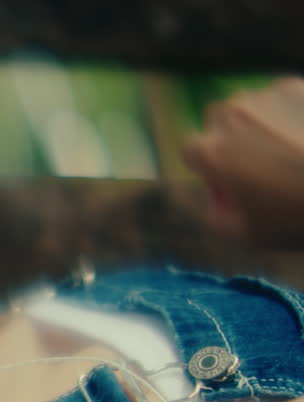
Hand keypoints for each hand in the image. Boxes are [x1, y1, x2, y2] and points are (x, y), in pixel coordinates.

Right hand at [183, 77, 303, 244]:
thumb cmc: (299, 214)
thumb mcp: (250, 235)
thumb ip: (218, 217)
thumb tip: (218, 200)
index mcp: (211, 150)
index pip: (190, 151)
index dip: (209, 170)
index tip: (233, 186)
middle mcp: (232, 113)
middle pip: (219, 121)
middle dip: (233, 139)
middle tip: (264, 166)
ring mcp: (269, 93)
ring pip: (257, 107)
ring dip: (266, 125)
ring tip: (296, 152)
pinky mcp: (302, 84)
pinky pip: (291, 99)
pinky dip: (297, 115)